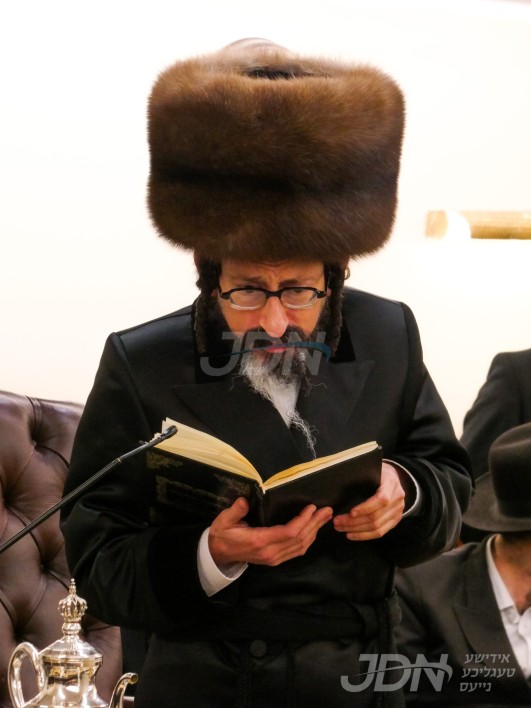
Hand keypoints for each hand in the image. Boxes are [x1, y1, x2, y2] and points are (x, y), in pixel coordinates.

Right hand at [209, 498, 332, 566]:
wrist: (218, 554)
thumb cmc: (222, 534)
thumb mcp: (224, 520)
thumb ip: (235, 511)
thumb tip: (244, 501)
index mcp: (259, 541)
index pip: (289, 532)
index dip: (303, 520)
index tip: (311, 507)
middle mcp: (270, 552)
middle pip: (300, 539)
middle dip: (315, 524)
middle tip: (327, 510)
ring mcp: (274, 558)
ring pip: (301, 546)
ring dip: (314, 531)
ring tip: (324, 518)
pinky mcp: (275, 560)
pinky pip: (296, 551)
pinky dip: (308, 540)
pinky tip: (313, 530)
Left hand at [332, 462, 404, 539]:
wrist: (392, 477)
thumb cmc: (377, 472)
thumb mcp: (372, 469)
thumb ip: (362, 477)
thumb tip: (341, 486)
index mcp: (391, 483)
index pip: (381, 499)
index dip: (365, 507)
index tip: (351, 512)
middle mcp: (397, 499)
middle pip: (376, 516)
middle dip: (354, 522)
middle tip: (337, 521)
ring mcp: (398, 511)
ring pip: (376, 527)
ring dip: (356, 530)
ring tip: (340, 528)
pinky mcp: (395, 520)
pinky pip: (380, 532)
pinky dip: (364, 536)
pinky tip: (351, 534)